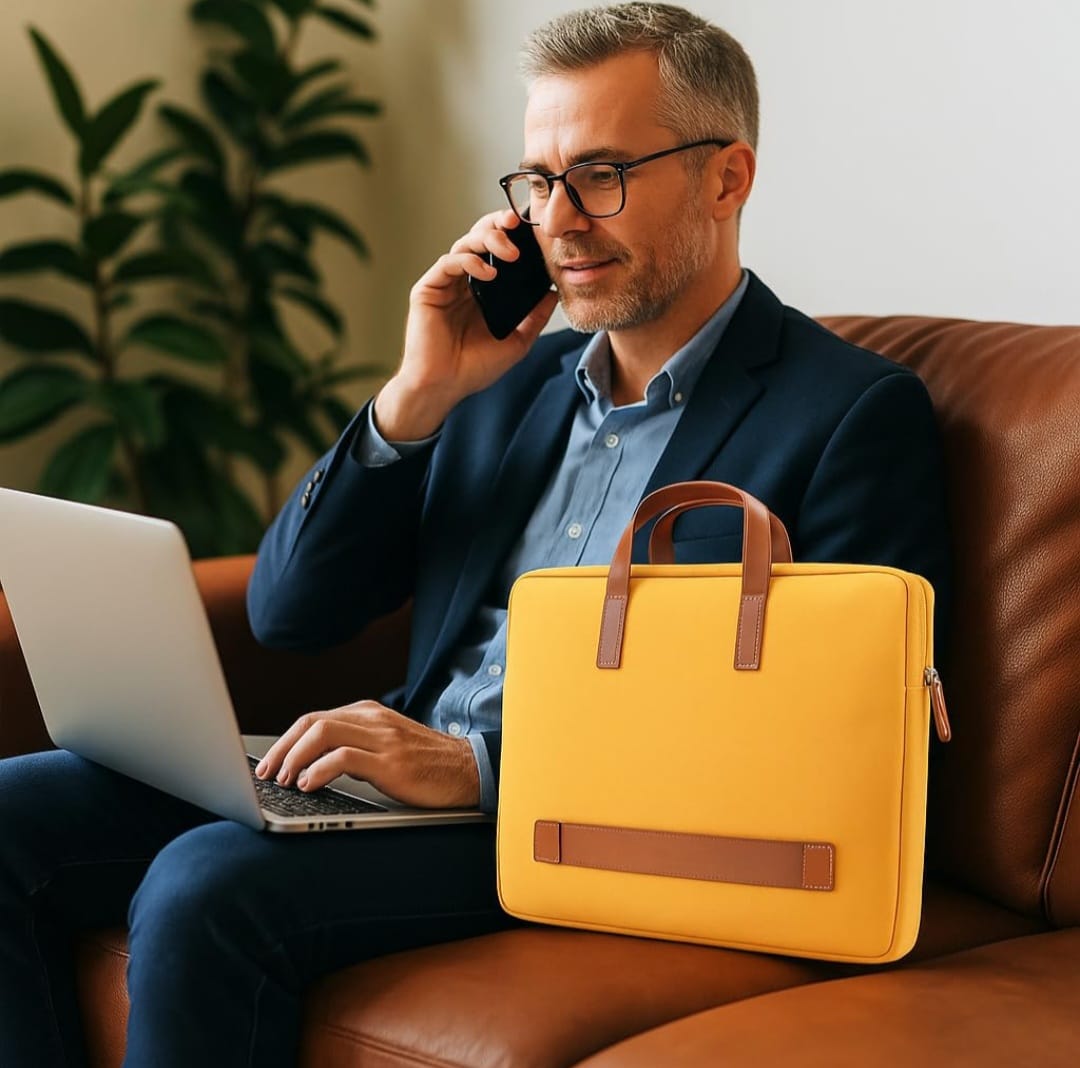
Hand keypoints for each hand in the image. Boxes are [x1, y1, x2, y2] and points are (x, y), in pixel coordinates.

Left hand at [254, 701, 480, 808]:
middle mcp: (373, 720)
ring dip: (294, 758)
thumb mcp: (387, 748)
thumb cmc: (427, 765)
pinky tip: (309, 785)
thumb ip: (355, 747)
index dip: (287, 741)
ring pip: (323, 733)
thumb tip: (313, 766)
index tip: (270, 763)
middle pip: (312, 722)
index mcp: (370, 714)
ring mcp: (383, 738)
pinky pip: (344, 757)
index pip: (315, 718)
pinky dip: (318, 770)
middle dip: (283, 748)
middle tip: (266, 774)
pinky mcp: (391, 761)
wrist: (469, 770)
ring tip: (283, 781)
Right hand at [374, 208, 558, 439]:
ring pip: (464, 244)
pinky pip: (448, 263)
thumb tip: (554, 293)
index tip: (533, 231)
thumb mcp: (516, 342)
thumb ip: (534, 318)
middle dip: (498, 225)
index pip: (497, 251)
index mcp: (483, 291)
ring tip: (511, 253)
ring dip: (488, 240)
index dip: (513, 236)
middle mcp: (464, 282)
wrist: (445, 387)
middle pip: (479, 238)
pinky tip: (488, 273)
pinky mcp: (428, 289)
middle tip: (518, 224)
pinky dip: (469, 261)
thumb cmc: (475, 368)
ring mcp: (445, 284)